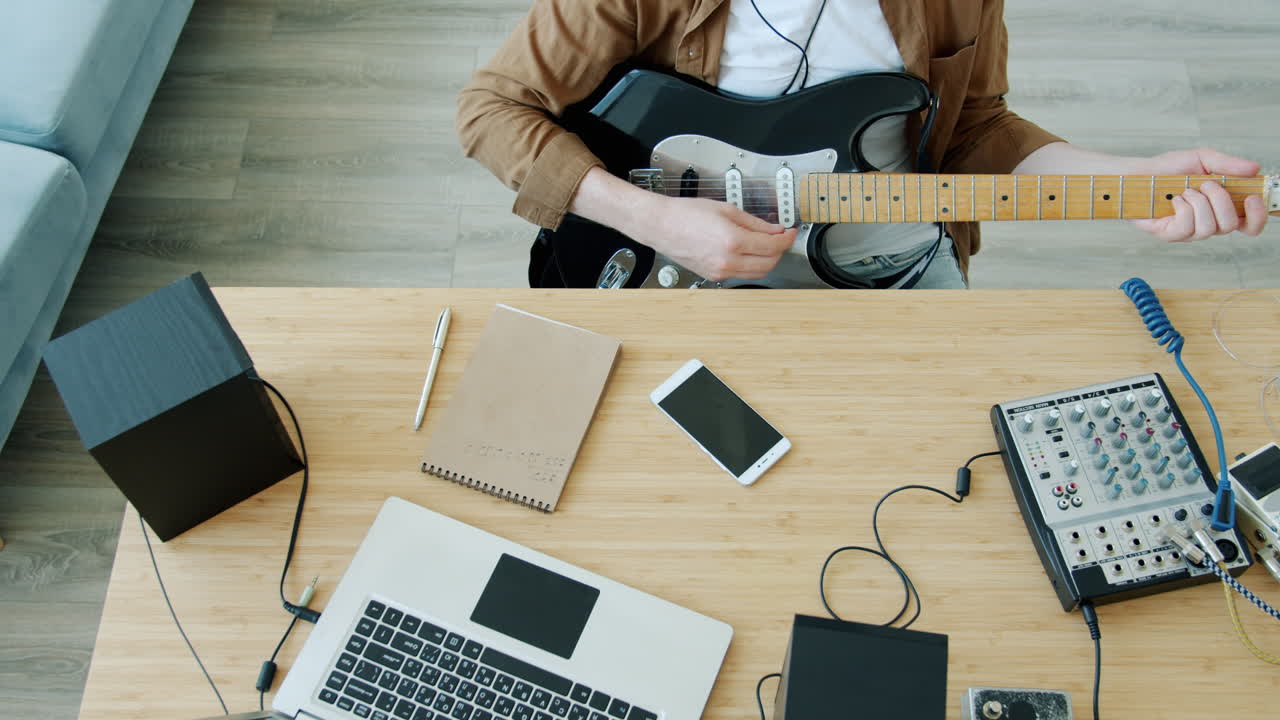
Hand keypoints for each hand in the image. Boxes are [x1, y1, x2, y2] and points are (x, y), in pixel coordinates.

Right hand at [630, 196, 796, 281]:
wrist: (661, 226)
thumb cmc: (686, 214)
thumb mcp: (726, 209)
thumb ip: (755, 222)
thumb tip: (774, 230)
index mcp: (733, 241)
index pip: (773, 246)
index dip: (787, 239)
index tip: (790, 232)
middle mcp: (728, 261)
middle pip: (769, 263)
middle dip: (780, 250)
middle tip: (780, 237)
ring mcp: (720, 271)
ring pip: (757, 273)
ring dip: (767, 260)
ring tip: (766, 244)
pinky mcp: (714, 276)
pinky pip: (741, 274)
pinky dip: (751, 265)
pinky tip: (747, 251)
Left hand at [1130, 148, 1268, 240]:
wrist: (1139, 173)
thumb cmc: (1170, 168)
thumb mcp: (1203, 159)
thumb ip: (1228, 164)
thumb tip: (1255, 169)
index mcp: (1222, 208)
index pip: (1250, 224)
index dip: (1258, 216)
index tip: (1253, 197)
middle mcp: (1209, 223)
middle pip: (1231, 226)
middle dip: (1221, 201)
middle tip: (1206, 184)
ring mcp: (1189, 231)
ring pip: (1209, 228)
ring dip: (1199, 203)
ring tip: (1186, 190)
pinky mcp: (1170, 234)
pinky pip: (1187, 228)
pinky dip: (1184, 209)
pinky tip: (1175, 199)